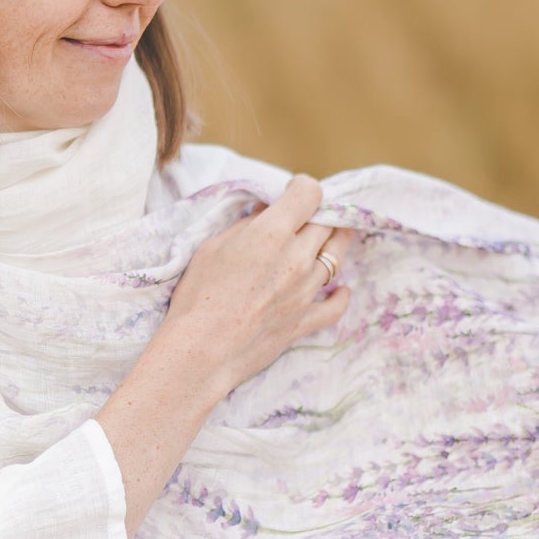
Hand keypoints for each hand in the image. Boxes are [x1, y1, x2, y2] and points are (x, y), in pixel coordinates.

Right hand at [164, 175, 352, 401]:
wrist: (200, 350)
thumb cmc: (197, 297)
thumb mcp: (211, 247)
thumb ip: (244, 227)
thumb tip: (264, 214)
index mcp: (272, 233)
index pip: (309, 194)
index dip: (302, 188)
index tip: (294, 192)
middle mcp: (297, 258)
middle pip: (327, 223)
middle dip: (318, 215)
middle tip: (306, 218)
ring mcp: (305, 291)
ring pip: (337, 257)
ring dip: (331, 245)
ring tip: (323, 242)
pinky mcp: (305, 321)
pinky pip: (336, 306)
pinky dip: (340, 295)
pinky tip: (340, 289)